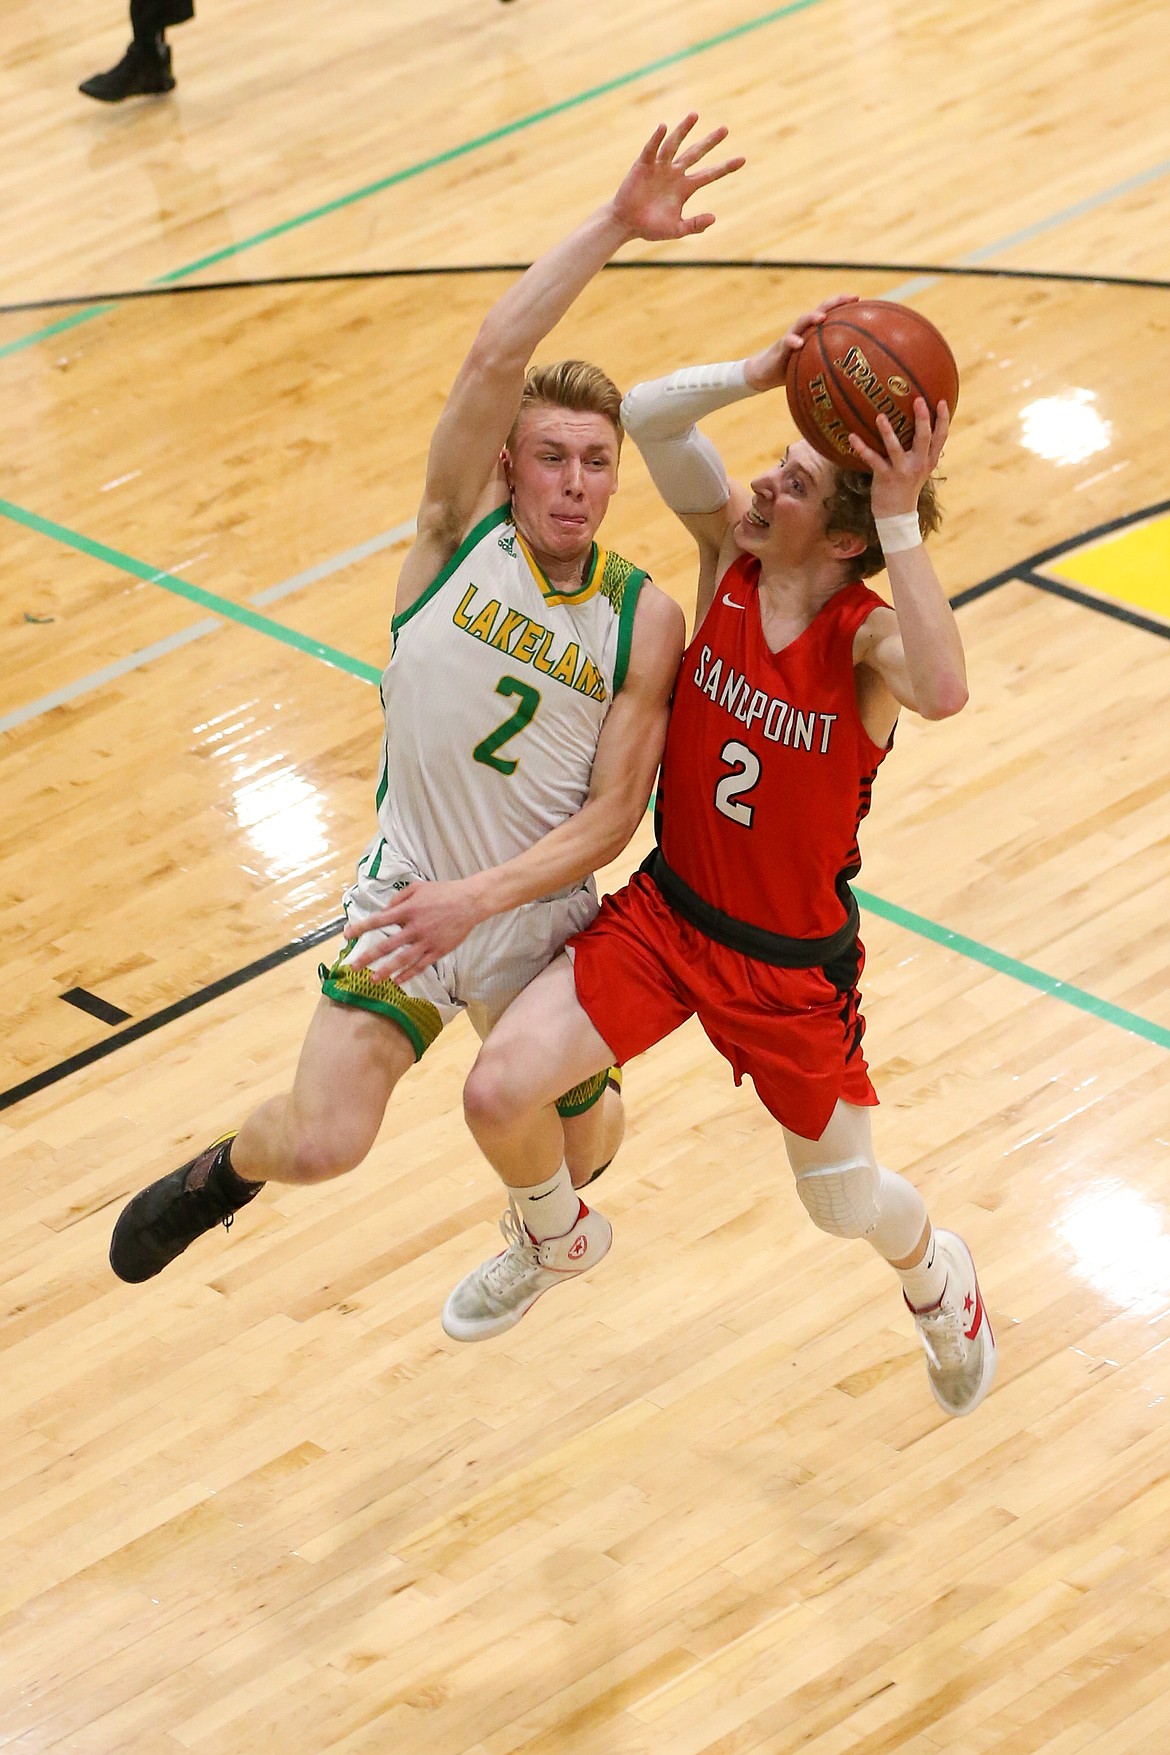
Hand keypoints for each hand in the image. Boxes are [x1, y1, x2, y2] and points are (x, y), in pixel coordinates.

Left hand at [342, 878, 489, 984]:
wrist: (470, 901)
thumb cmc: (443, 892)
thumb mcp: (417, 887)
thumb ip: (398, 898)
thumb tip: (384, 912)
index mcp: (408, 910)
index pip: (379, 920)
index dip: (361, 928)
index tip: (347, 935)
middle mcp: (414, 927)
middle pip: (387, 945)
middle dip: (368, 957)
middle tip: (353, 966)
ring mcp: (427, 941)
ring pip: (402, 960)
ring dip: (386, 971)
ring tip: (373, 979)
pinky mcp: (438, 950)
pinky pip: (420, 965)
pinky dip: (408, 974)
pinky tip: (398, 981)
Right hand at [610, 114, 743, 241]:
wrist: (626, 225)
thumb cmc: (651, 228)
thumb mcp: (676, 229)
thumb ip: (695, 225)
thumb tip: (714, 218)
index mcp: (685, 187)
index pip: (709, 174)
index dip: (725, 167)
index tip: (743, 159)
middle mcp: (675, 173)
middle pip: (696, 153)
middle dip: (710, 142)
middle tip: (725, 129)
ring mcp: (660, 167)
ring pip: (674, 145)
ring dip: (684, 130)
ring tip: (695, 115)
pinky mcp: (643, 165)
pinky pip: (652, 149)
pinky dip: (657, 138)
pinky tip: (664, 127)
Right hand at [743, 293, 858, 391]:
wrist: (766, 373)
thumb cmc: (793, 368)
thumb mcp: (814, 365)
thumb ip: (829, 363)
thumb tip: (851, 373)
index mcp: (813, 331)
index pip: (830, 312)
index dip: (843, 304)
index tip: (859, 299)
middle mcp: (804, 329)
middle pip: (820, 309)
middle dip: (834, 302)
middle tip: (850, 298)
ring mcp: (791, 335)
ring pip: (802, 321)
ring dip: (811, 317)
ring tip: (822, 318)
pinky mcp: (780, 347)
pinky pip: (786, 342)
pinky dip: (792, 341)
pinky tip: (799, 343)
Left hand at [850, 397, 948, 517]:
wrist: (897, 515)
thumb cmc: (906, 486)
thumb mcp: (920, 468)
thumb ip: (921, 450)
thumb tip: (919, 425)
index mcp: (929, 460)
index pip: (941, 437)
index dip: (943, 419)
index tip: (943, 400)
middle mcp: (918, 464)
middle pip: (924, 438)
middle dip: (922, 418)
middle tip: (918, 400)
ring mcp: (902, 471)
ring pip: (895, 448)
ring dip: (887, 431)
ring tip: (880, 416)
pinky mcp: (885, 477)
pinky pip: (872, 460)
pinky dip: (861, 448)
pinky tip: (852, 437)